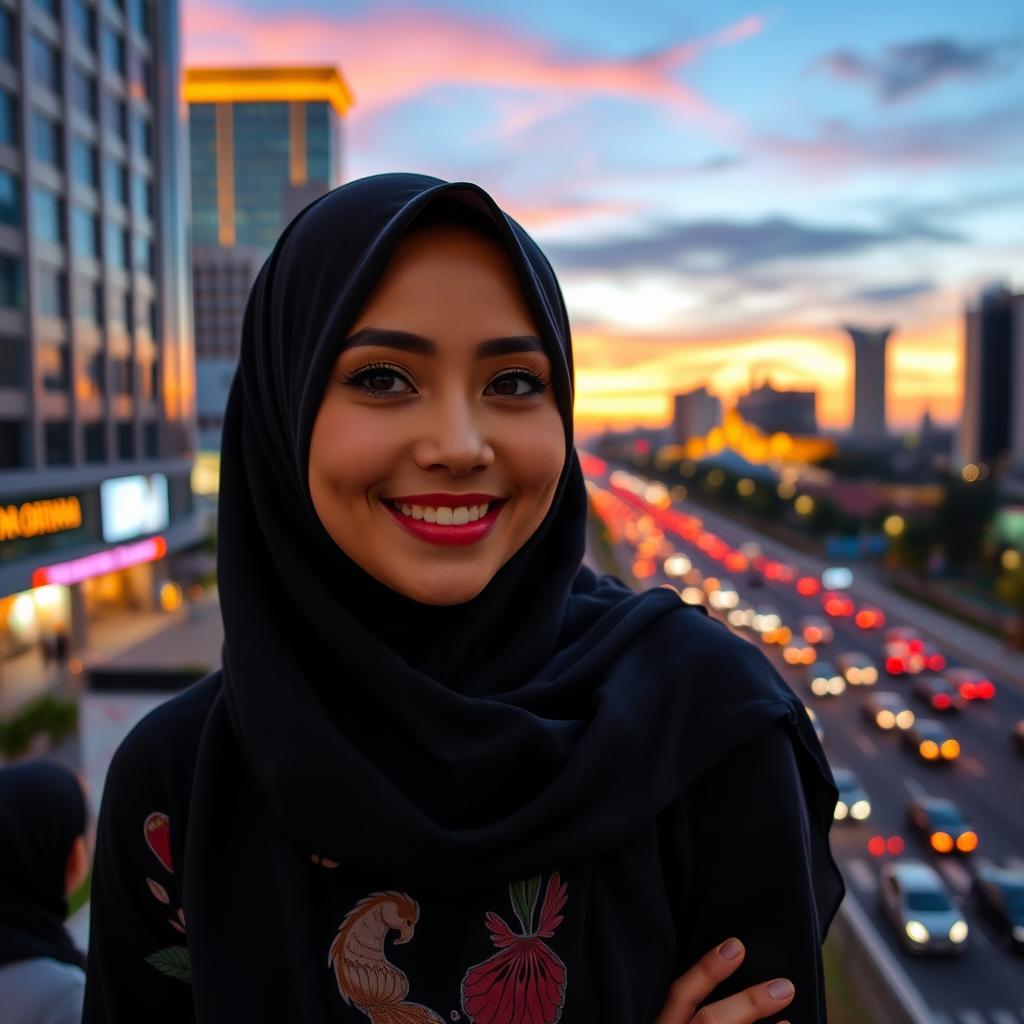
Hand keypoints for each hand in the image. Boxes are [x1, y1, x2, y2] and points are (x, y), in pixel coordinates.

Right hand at [654, 938, 794, 1023]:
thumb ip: (676, 1002)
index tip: (737, 945)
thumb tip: (723, 956)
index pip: (679, 995)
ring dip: (758, 1018)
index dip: (706, 970)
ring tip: (788, 1007)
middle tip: (784, 986)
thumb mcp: (665, 1012)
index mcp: (658, 1023)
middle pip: (709, 1022)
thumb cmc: (677, 1019)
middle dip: (748, 1004)